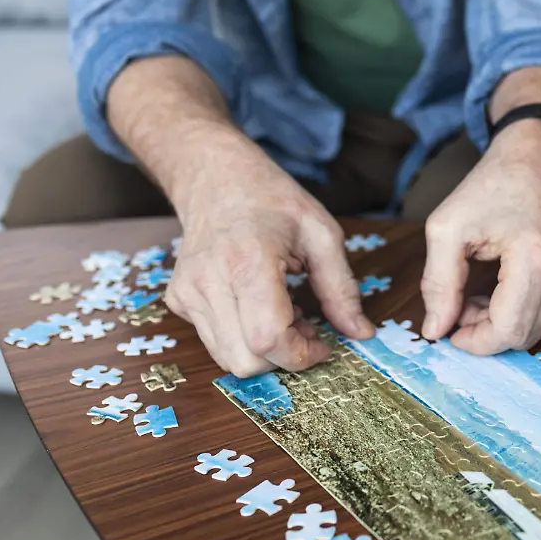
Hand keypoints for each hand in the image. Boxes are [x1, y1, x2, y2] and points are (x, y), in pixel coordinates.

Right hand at [167, 156, 373, 376]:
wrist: (216, 178)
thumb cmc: (272, 200)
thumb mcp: (322, 234)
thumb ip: (342, 289)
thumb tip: (362, 334)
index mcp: (248, 262)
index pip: (268, 339)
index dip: (301, 355)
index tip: (324, 345)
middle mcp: (208, 282)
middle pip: (246, 361)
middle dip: (284, 359)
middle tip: (307, 329)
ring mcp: (187, 293)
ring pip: (228, 359)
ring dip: (265, 352)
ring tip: (286, 316)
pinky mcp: (179, 301)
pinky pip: (216, 343)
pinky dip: (244, 340)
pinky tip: (261, 308)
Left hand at [420, 119, 540, 354]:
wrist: (540, 157)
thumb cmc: (493, 186)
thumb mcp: (447, 228)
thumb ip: (437, 284)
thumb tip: (436, 331)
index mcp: (537, 257)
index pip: (509, 332)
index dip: (477, 341)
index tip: (455, 328)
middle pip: (528, 334)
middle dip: (491, 328)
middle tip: (468, 301)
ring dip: (513, 318)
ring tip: (493, 288)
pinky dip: (537, 307)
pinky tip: (520, 282)